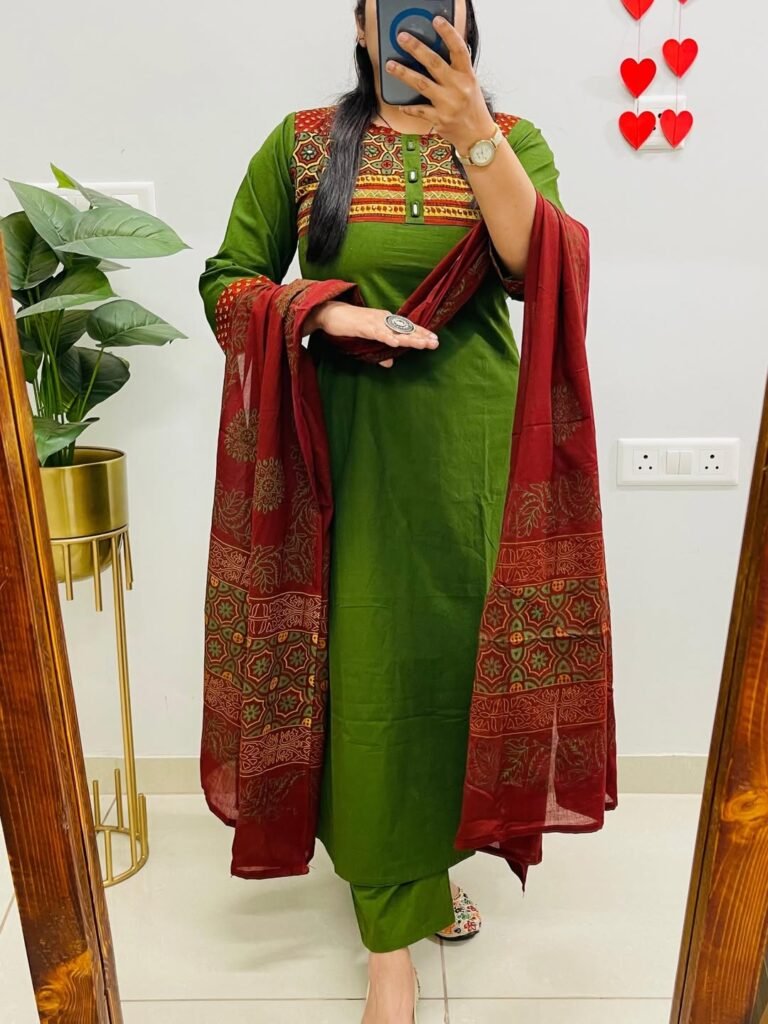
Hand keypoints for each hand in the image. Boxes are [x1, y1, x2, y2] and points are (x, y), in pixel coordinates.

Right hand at [307, 301, 438, 369]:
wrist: (330, 312)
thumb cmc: (349, 325)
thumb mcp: (367, 340)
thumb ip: (380, 352)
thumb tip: (390, 363)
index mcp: (386, 321)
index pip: (406, 328)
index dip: (420, 333)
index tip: (434, 340)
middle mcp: (383, 319)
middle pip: (405, 329)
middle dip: (421, 336)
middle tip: (435, 342)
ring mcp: (374, 322)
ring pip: (395, 331)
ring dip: (409, 338)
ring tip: (422, 344)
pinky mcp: (363, 326)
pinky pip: (377, 333)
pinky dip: (387, 337)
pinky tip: (396, 343)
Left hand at [385, 16, 496, 155]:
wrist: (477, 136)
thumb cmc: (472, 107)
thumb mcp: (470, 84)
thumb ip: (456, 69)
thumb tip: (435, 52)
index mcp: (467, 76)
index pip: (458, 50)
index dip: (448, 34)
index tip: (436, 21)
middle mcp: (458, 88)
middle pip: (434, 64)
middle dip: (416, 49)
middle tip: (402, 38)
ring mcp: (448, 104)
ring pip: (422, 84)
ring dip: (404, 74)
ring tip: (390, 65)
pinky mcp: (439, 119)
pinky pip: (419, 110)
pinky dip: (409, 107)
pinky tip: (400, 104)